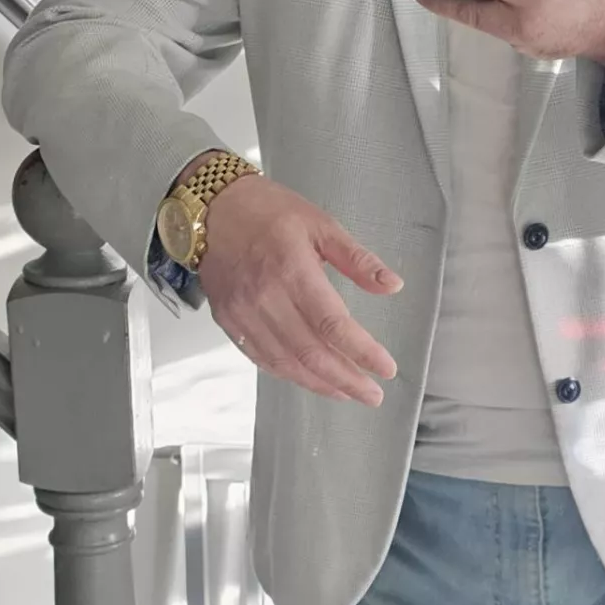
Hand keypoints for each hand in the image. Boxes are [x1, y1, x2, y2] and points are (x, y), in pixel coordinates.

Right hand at [198, 175, 401, 406]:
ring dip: (320, 384)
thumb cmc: (267, 210)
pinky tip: (310, 378)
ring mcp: (244, 314)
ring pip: (286, 363)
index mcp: (293, 270)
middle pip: (311, 354)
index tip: (386, 368)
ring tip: (347, 391)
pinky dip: (289, 374)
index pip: (333, 325)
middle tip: (373, 395)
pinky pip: (261, 359)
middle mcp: (266, 298)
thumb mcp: (321, 224)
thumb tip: (392, 285)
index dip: (362, 352)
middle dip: (346, 380)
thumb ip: (358, 259)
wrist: (212, 209)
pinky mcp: (229, 322)